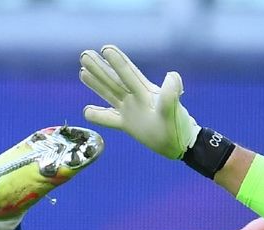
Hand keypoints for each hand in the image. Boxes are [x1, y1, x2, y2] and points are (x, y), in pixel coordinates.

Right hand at [80, 45, 200, 158]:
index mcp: (145, 93)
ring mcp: (130, 110)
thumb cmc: (179, 128)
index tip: (105, 49)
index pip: (129, 74)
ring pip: (109, 93)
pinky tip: (86, 110)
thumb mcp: (174, 111)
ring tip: (82, 71)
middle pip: (114, 80)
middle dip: (100, 68)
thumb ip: (171, 95)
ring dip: (96, 83)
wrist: (181, 145)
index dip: (118, 62)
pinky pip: (109, 118)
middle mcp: (135, 98)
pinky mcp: (128, 124)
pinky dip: (98, 115)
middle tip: (84, 55)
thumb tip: (172, 75)